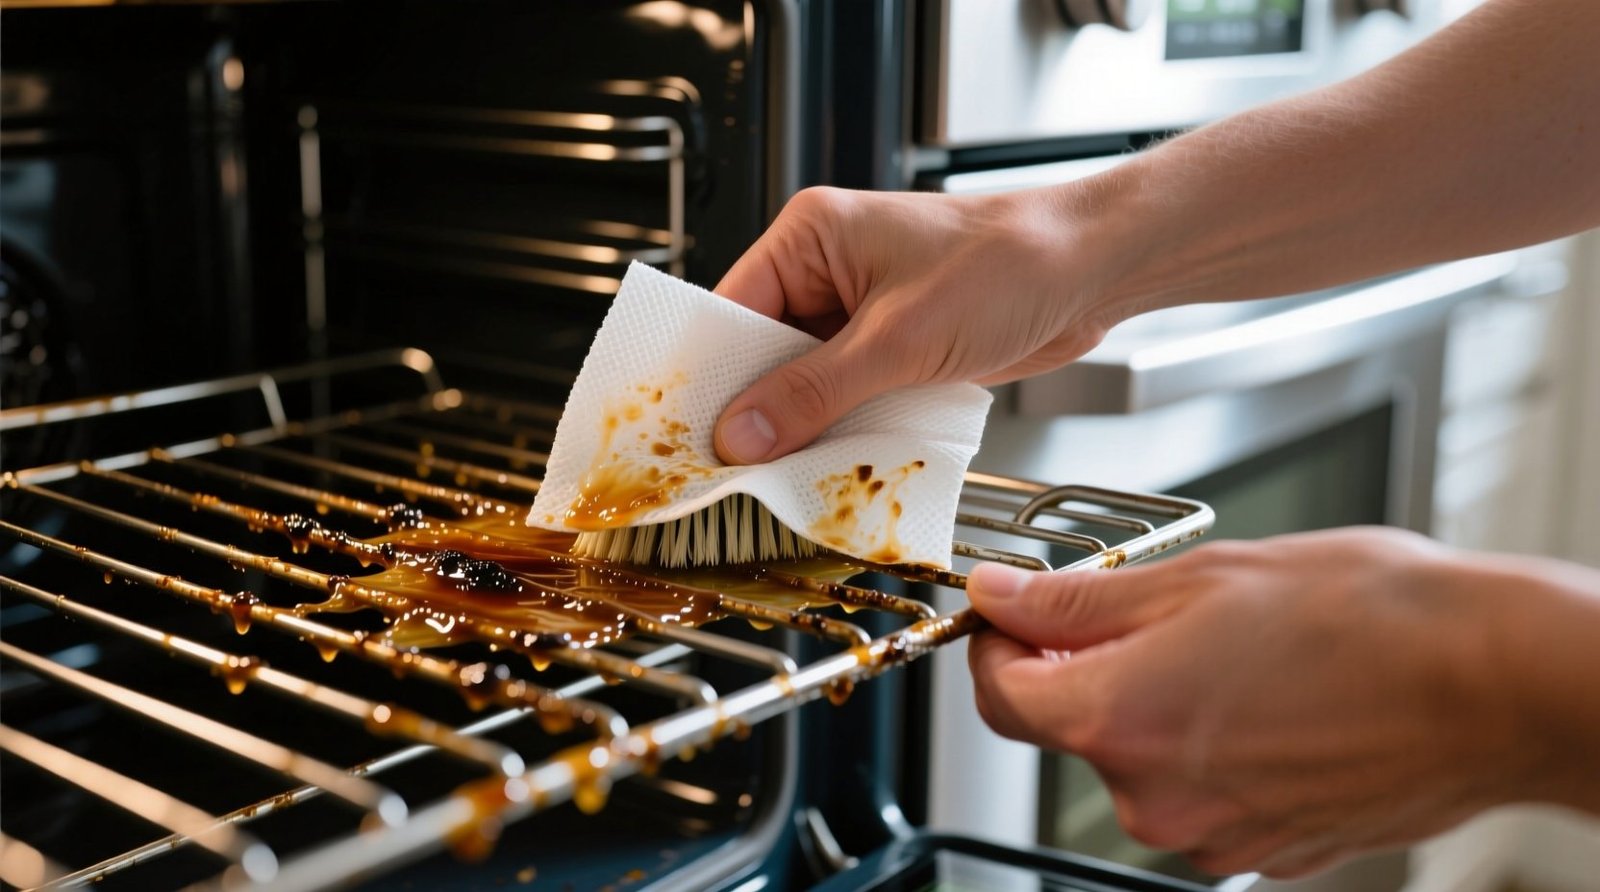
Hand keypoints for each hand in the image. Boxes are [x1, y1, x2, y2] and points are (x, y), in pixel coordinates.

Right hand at [710, 186, 1117, 463]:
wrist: (1093, 270)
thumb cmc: (1010, 265)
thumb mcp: (898, 338)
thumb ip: (814, 391)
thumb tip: (740, 434)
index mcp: (812, 235)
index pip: (730, 312)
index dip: (708, 378)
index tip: (693, 437)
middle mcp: (828, 268)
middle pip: (762, 353)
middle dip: (758, 412)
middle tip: (736, 472)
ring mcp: (862, 310)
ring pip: (805, 381)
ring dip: (803, 427)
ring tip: (782, 477)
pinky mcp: (895, 345)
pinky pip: (848, 395)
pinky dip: (842, 429)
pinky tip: (833, 464)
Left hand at [965, 528, 1599, 877]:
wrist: (1492, 683)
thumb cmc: (1367, 619)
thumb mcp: (1198, 577)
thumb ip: (1078, 599)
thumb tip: (1000, 597)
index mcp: (1118, 720)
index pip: (997, 694)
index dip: (996, 642)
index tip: (1015, 608)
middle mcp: (1152, 797)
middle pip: (1069, 726)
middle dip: (1089, 665)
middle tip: (1152, 608)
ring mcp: (1211, 834)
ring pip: (1138, 758)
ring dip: (1156, 703)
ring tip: (1233, 649)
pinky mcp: (1263, 849)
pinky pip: (1201, 791)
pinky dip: (1210, 743)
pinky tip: (1267, 696)